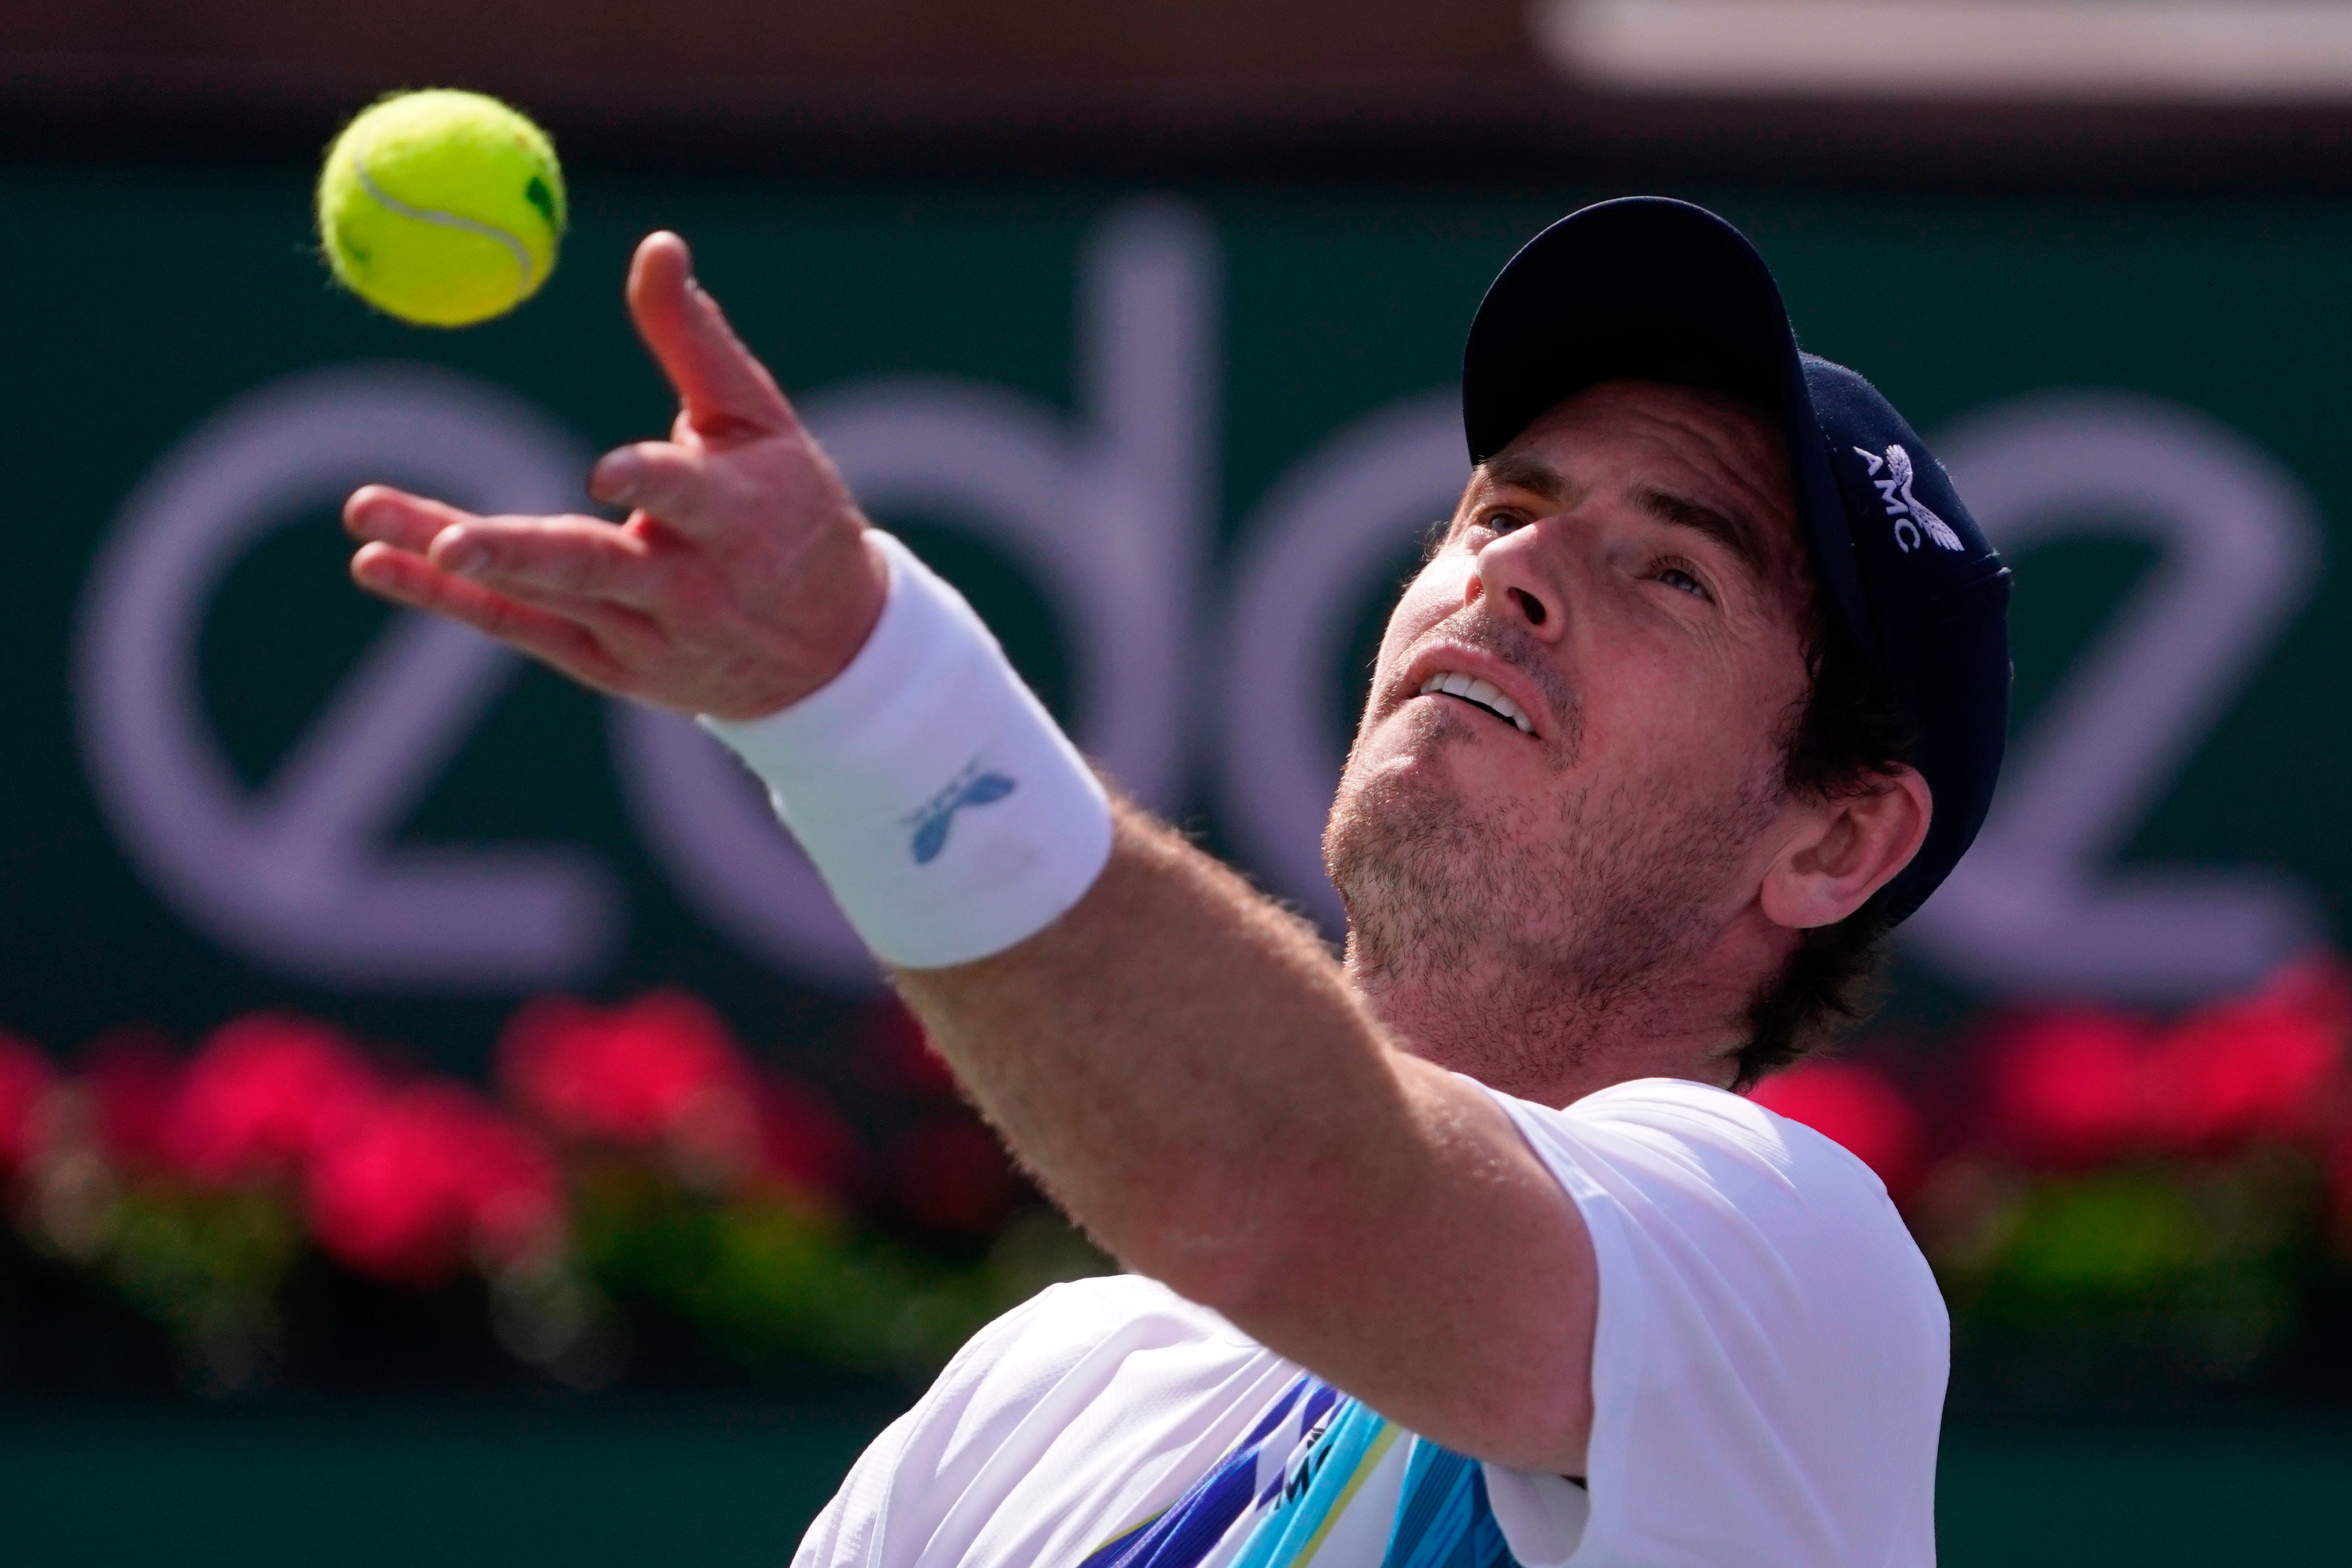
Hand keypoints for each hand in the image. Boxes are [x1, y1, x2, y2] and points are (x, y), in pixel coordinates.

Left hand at [344, 231, 888, 719]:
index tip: (606, 472)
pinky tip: (378, 563)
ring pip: (540, 598)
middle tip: (450, 541)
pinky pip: (519, 630)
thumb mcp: (761, 424)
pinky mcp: (607, 665)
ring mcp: (644, 635)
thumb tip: (657, 244)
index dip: (650, 483)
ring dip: (450, 568)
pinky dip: (448, 601)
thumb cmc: (791, 511)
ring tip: (371, 524)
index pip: (688, 497)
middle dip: (520, 555)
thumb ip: (698, 341)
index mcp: (737, 516)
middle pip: (594, 569)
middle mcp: (690, 586)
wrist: (829, 650)